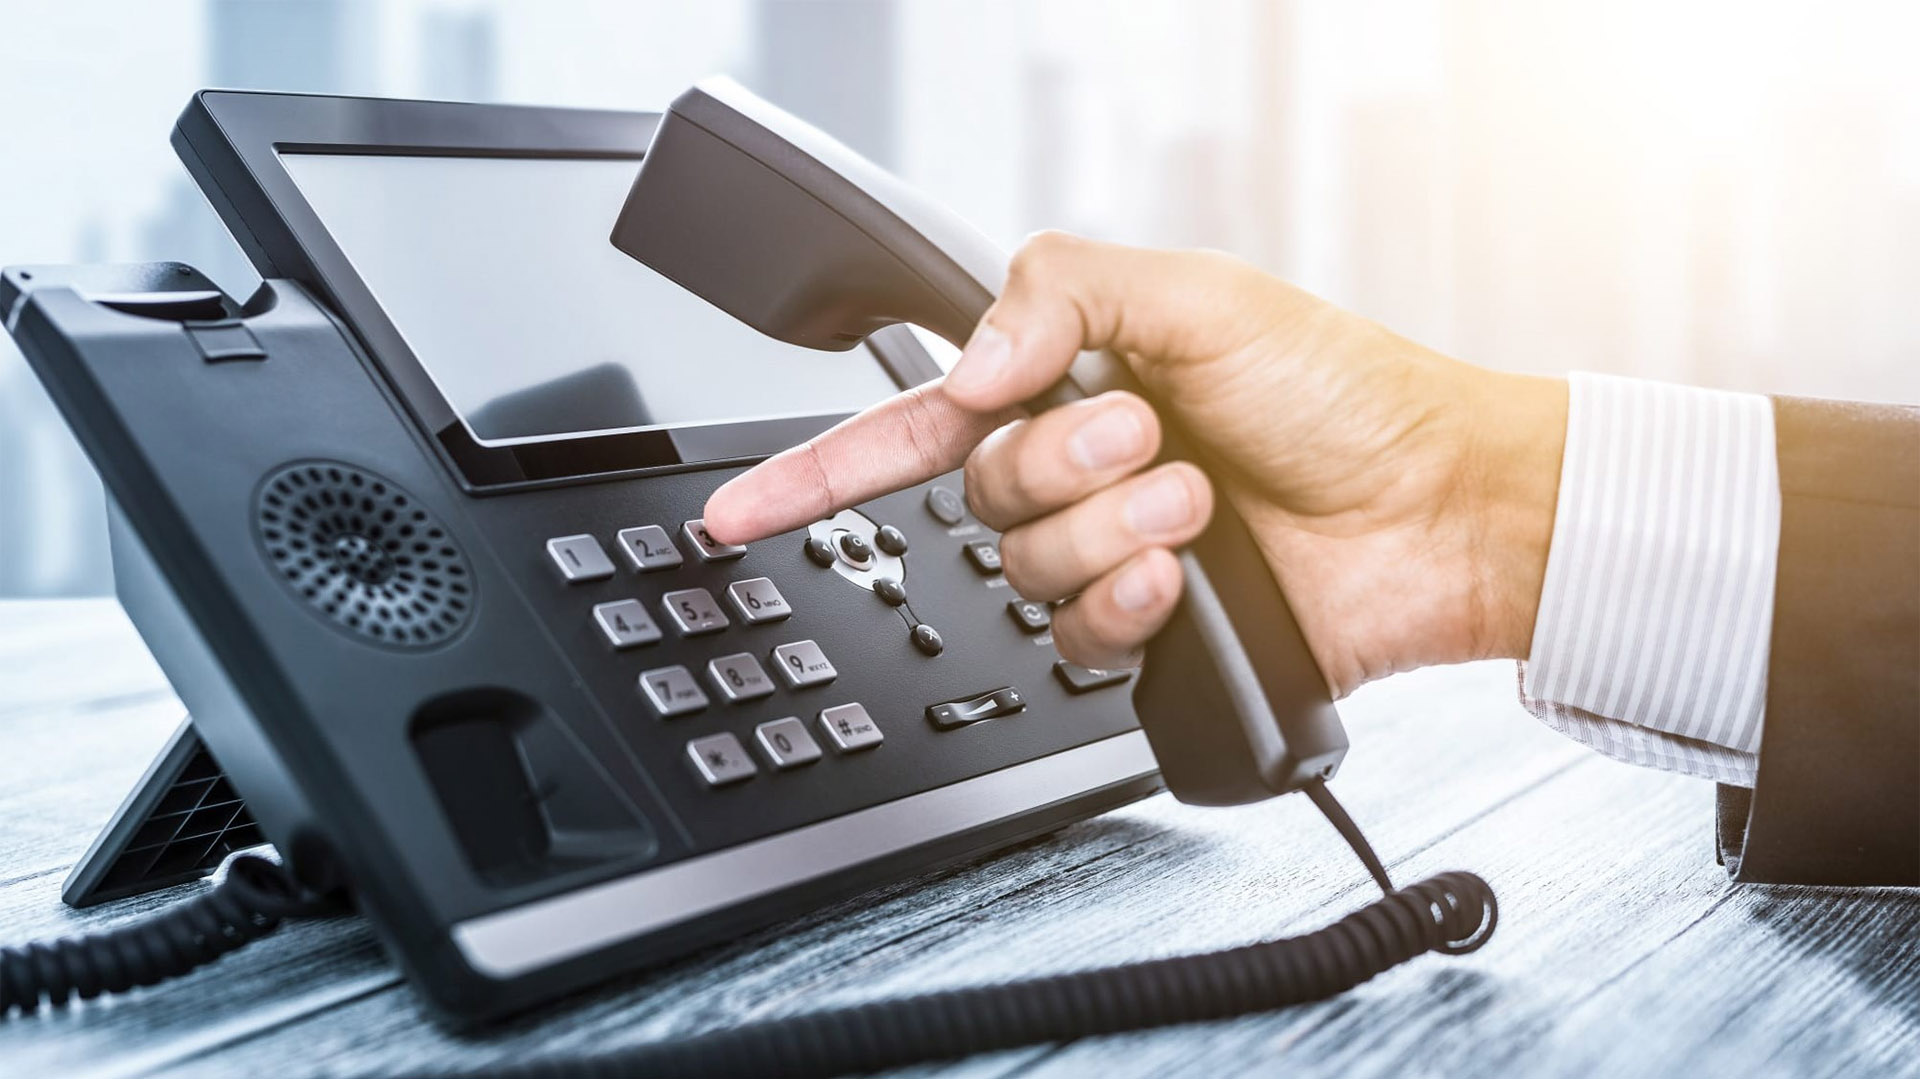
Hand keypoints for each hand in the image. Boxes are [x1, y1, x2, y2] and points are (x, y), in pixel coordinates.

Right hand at [704, 232, 1566, 695]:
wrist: (1436, 506)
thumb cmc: (1343, 389)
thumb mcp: (1196, 293)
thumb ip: (1058, 296)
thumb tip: (962, 373)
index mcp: (1075, 383)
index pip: (916, 423)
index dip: (822, 467)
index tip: (740, 508)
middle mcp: (1083, 475)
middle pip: (979, 493)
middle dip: (1066, 459)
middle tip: (1152, 433)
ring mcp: (1113, 556)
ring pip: (1027, 565)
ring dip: (1114, 525)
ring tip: (1201, 500)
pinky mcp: (1147, 631)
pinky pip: (1075, 636)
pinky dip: (1126, 598)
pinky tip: (1183, 573)